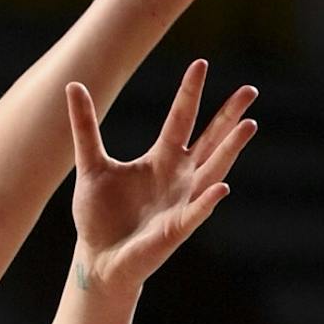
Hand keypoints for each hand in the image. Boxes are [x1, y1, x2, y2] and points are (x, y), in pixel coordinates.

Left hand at [64, 59, 255, 291]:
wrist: (98, 259)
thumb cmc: (100, 215)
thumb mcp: (91, 164)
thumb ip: (85, 127)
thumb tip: (73, 84)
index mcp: (161, 160)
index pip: (180, 120)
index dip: (189, 93)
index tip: (201, 63)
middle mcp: (179, 178)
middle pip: (209, 140)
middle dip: (228, 117)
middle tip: (250, 90)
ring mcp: (181, 203)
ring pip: (213, 171)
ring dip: (230, 150)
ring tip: (249, 125)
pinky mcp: (175, 230)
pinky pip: (195, 213)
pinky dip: (206, 201)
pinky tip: (221, 187)